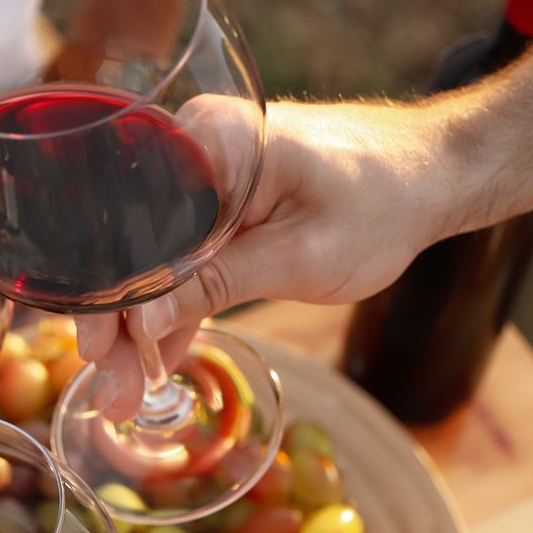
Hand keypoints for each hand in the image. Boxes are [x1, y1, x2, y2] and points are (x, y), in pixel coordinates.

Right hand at [76, 100, 462, 417]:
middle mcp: (195, 144)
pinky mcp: (220, 195)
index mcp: (210, 142)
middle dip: (118, 321)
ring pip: (152, 256)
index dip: (108, 297)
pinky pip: (181, 252)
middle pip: (132, 244)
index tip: (97, 353)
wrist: (435, 174)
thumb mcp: (299, 259)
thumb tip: (140, 322)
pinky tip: (155, 356)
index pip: (132, 228)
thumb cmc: (382, 204)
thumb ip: (216, 286)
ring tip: (124, 390)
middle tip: (109, 387)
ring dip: (141, 321)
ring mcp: (205, 169)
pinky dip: (173, 301)